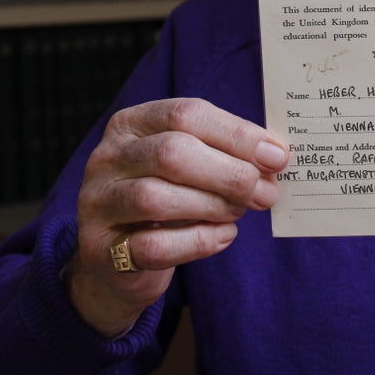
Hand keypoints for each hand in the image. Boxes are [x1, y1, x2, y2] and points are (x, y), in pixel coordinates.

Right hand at [67, 98, 289, 336]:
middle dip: (229, 174)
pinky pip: (153, 246)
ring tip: (240, 212)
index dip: (237, 134)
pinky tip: (223, 237)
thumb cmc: (168, 200)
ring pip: (156, 198)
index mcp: (132, 123)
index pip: (186, 114)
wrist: (118, 260)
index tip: (276, 157)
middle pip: (171, 153)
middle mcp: (107, 157)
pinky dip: (198, 242)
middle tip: (266, 192)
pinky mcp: (101, 249)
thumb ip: (225, 155)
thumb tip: (275, 156)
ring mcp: (97, 203)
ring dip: (212, 206)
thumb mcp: (191, 166)